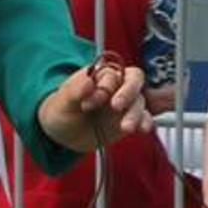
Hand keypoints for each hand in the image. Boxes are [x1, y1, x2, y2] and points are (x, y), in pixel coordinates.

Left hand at [35, 55, 150, 154]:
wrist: (64, 133)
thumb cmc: (62, 110)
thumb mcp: (63, 102)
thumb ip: (75, 91)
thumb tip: (88, 82)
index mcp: (99, 74)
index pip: (111, 74)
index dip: (104, 86)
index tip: (88, 104)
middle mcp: (116, 85)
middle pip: (133, 80)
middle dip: (128, 92)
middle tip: (116, 106)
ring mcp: (125, 102)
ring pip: (139, 101)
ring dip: (135, 113)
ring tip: (125, 127)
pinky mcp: (130, 119)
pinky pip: (144, 118)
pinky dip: (145, 122)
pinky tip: (142, 129)